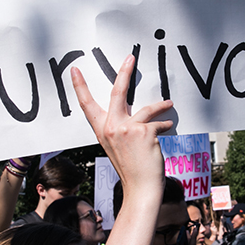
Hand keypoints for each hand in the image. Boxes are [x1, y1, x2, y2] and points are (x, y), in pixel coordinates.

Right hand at [71, 55, 172, 197]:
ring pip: (146, 109)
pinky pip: (158, 122)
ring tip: (169, 104)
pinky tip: (169, 127)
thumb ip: (121, 127)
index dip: (80, 86)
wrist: (140, 188)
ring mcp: (126, 129)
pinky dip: (165, 124)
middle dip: (125, 72)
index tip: (75, 69)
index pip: (86, 104)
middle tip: (131, 57)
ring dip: (160, 106)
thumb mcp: (117, 145)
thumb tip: (139, 111)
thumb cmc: (131, 168)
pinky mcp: (143, 132)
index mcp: (102, 130)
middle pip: (117, 92)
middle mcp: (111, 127)